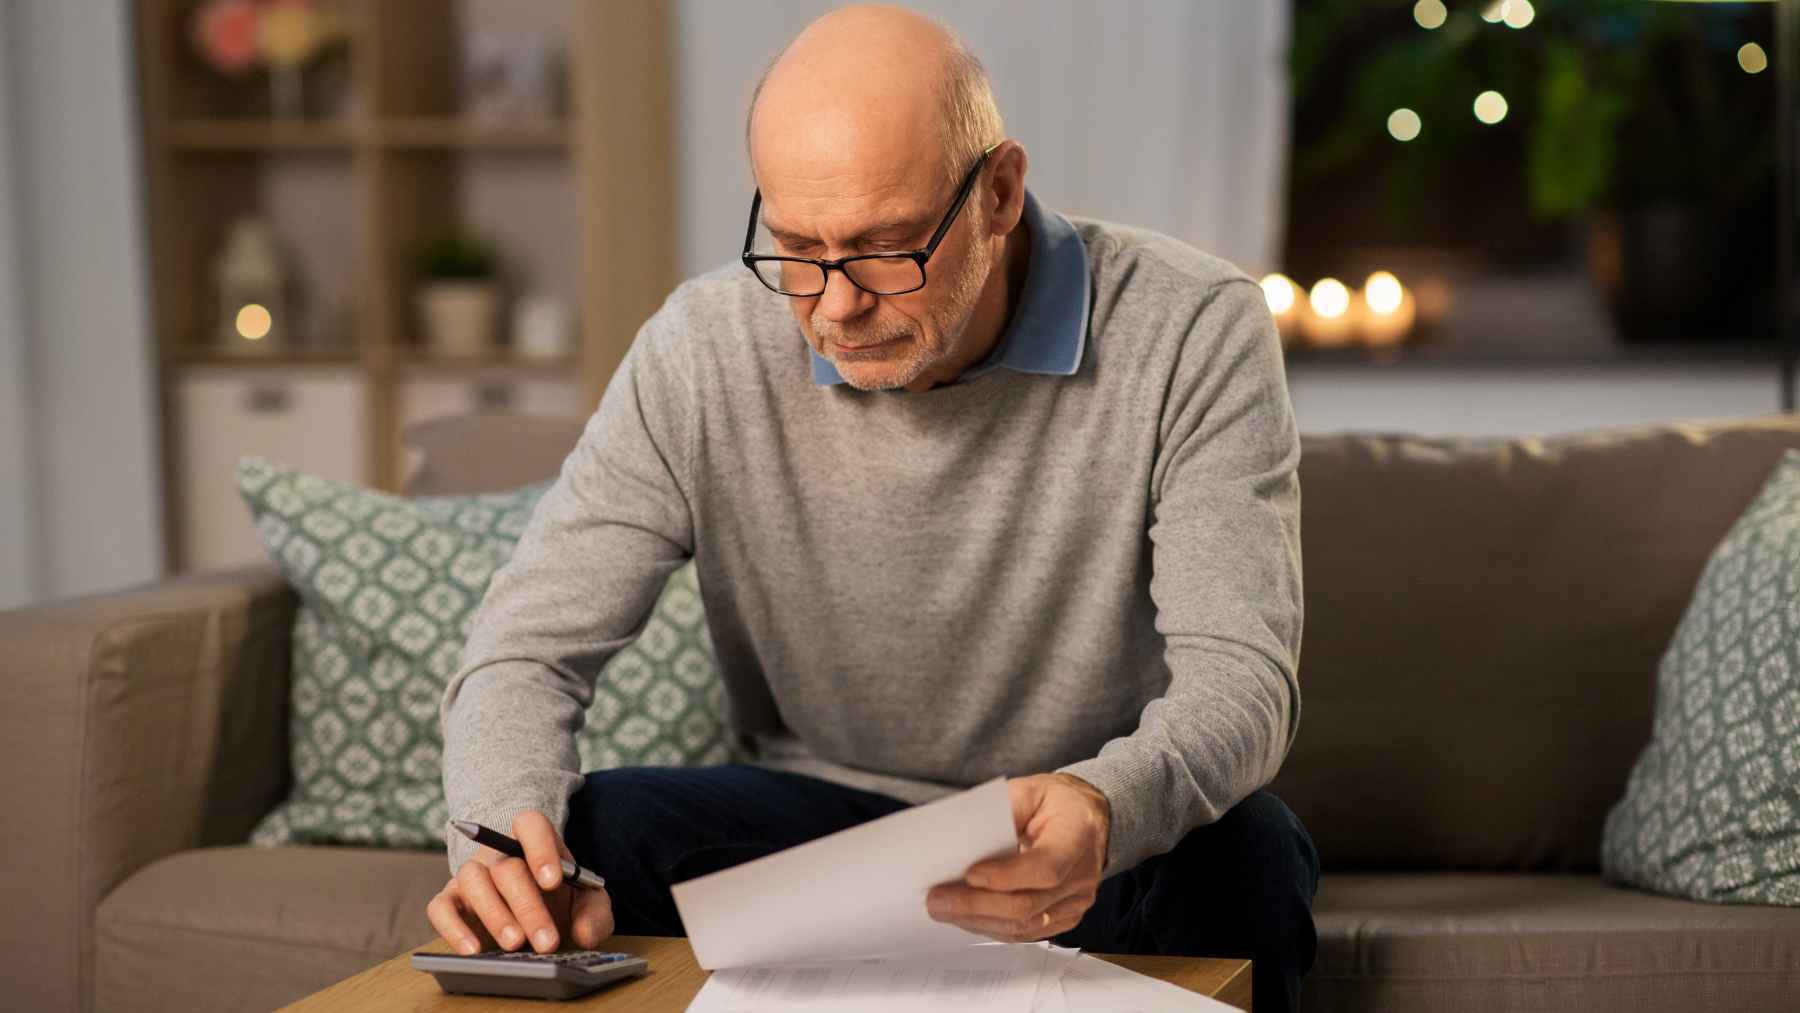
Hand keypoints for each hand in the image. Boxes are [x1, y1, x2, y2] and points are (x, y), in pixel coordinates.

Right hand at [426, 811, 614, 954]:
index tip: (553, 881)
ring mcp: (471, 875)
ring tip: (515, 944)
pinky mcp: (449, 901)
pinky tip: (474, 951)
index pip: (531, 824)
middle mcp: (498, 854)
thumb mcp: (589, 907)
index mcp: (534, 842)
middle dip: (528, 906)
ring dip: (494, 915)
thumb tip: (583, 934)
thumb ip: (595, 916)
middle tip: (547, 942)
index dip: (541, 849)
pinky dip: (453, 929)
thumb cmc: (563, 905)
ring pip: (473, 880)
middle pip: (507, 867)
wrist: (535, 919)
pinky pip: (440, 908)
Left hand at [925, 773, 1110, 942]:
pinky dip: (993, 926)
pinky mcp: (1065, 917)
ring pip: (1024, 925)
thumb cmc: (1056, 802)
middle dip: (977, 905)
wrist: (1087, 818)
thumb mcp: (1030, 789)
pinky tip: (967, 917)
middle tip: (937, 899)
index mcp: (1077, 836)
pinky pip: (1027, 931)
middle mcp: (1082, 876)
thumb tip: (965, 836)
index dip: (1006, 876)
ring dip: (978, 920)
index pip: (1045, 869)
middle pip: (1028, 904)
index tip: (969, 874)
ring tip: (943, 909)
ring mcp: (1075, 902)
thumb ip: (1003, 810)